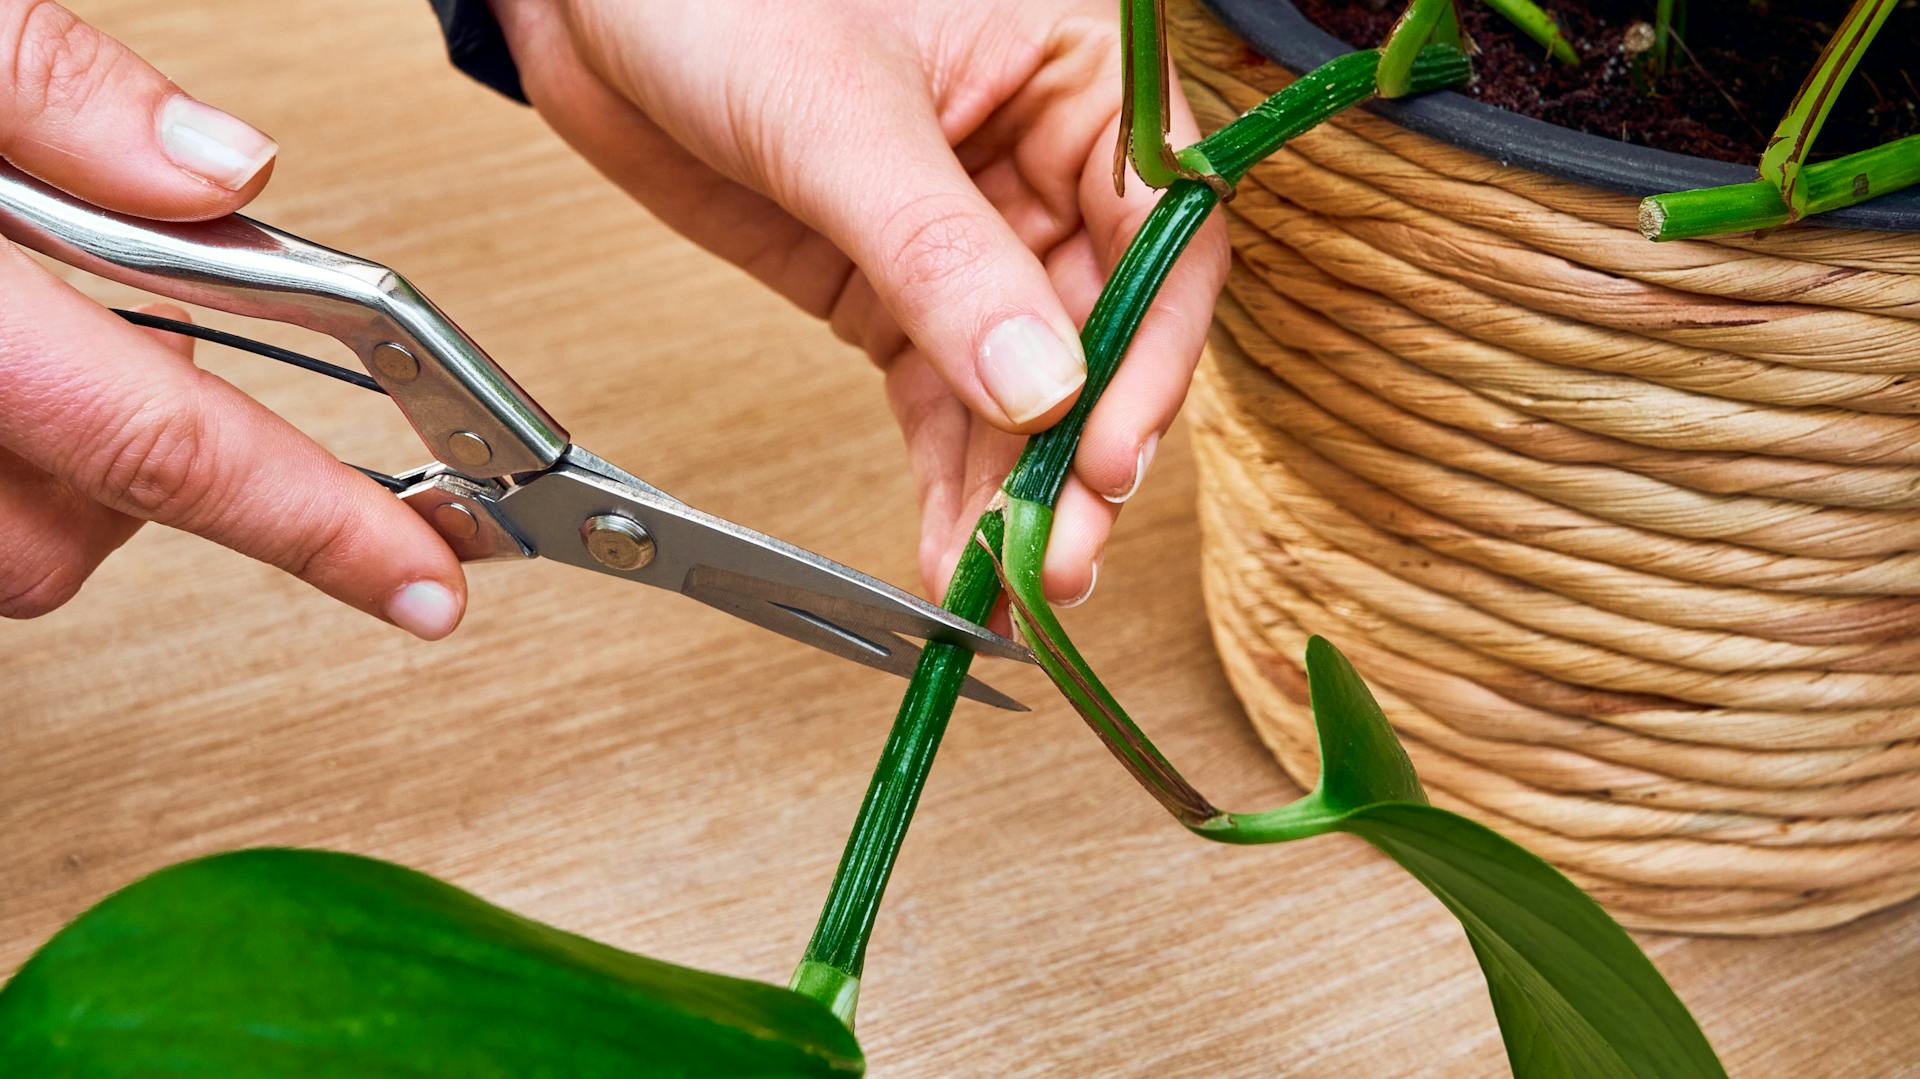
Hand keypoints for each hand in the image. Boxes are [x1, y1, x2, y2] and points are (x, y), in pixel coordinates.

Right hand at [0, 0, 464, 636]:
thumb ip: (54, 90)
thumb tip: (227, 169)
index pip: (166, 442)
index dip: (319, 526)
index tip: (423, 580)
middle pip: (78, 534)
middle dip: (149, 459)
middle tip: (132, 324)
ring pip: (11, 551)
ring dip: (57, 468)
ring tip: (22, 334)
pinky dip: (1, 463)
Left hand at [492, 0, 1227, 604]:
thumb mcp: (836, 115)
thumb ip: (940, 253)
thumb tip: (1041, 387)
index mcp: (1071, 78)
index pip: (1163, 232)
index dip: (1146, 356)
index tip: (1106, 457)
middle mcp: (1039, 162)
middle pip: (1103, 332)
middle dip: (1080, 451)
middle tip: (1062, 554)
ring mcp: (964, 238)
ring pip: (1024, 387)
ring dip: (1020, 488)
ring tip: (1009, 580)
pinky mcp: (890, 290)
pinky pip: (943, 400)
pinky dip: (950, 478)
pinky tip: (955, 547)